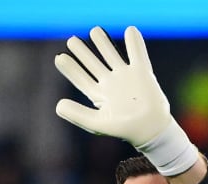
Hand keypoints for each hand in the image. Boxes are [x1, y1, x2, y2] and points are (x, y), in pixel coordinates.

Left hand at [54, 26, 197, 175]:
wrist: (149, 129)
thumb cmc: (123, 129)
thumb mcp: (96, 123)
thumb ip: (76, 114)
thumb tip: (58, 105)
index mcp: (98, 96)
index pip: (81, 79)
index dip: (70, 69)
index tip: (59, 58)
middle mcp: (110, 85)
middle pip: (93, 64)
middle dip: (82, 52)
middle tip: (71, 40)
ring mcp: (126, 77)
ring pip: (112, 56)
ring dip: (103, 43)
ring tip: (94, 30)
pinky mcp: (142, 73)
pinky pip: (137, 54)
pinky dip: (135, 42)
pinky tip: (130, 30)